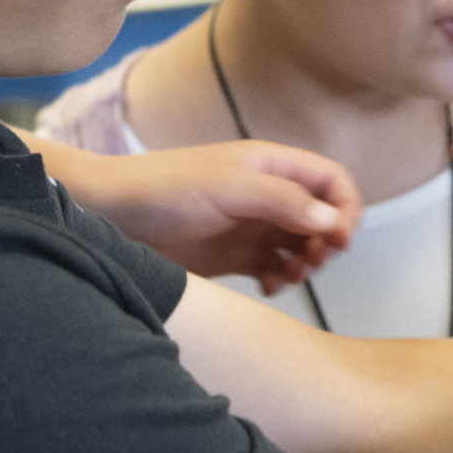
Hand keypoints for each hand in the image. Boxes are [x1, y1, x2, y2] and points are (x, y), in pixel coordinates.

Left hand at [39, 137, 359, 293]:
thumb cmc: (159, 188)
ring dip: (305, 265)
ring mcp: (250, 227)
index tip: (339, 238)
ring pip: (300, 247)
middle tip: (311, 261)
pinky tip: (268, 285)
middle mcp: (266, 195)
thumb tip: (330, 220)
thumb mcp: (227, 189)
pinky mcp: (233, 257)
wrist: (108, 216)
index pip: (330, 181)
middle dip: (326, 242)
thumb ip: (282, 201)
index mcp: (270, 166)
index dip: (345, 208)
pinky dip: (280, 280)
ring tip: (289, 276)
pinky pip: (274, 270)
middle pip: (321, 218)